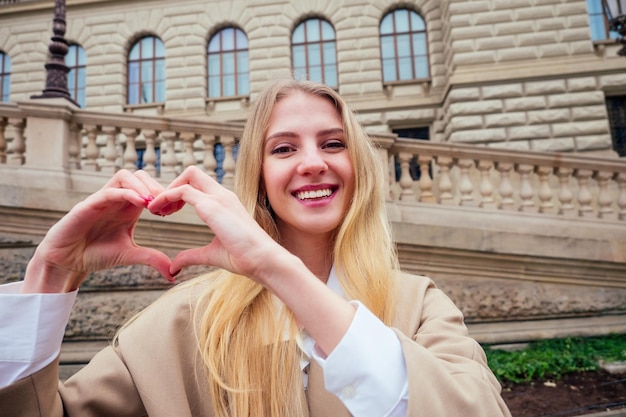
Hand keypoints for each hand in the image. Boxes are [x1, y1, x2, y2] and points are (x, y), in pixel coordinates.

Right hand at [22, 170, 177, 293]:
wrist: (67, 262)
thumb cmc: (96, 254)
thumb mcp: (130, 255)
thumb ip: (152, 259)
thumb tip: (174, 274)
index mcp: (129, 207)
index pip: (149, 187)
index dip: (164, 194)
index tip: (173, 211)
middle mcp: (117, 199)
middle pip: (140, 176)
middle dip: (156, 186)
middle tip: (166, 205)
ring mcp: (102, 200)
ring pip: (124, 176)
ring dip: (142, 186)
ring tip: (153, 204)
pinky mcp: (88, 205)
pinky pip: (109, 191)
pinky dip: (127, 193)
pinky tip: (141, 204)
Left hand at [148, 166, 285, 284]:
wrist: (262, 260)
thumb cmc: (243, 258)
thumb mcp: (211, 254)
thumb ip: (191, 256)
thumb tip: (174, 266)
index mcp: (225, 203)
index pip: (198, 184)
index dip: (178, 194)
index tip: (167, 212)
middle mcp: (222, 195)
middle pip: (192, 173)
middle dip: (171, 185)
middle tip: (159, 208)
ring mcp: (218, 198)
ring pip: (187, 175)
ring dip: (167, 190)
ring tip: (155, 209)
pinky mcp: (212, 205)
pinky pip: (183, 190)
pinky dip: (166, 197)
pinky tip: (158, 211)